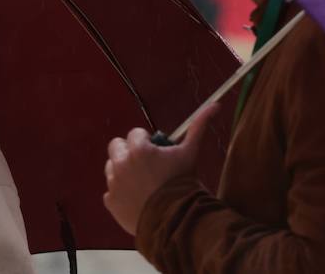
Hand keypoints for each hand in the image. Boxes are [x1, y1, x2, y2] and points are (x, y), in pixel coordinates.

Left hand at [102, 103, 218, 234]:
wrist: (178, 219)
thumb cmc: (184, 183)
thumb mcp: (190, 154)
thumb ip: (198, 127)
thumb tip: (214, 105)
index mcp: (138, 149)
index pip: (135, 134)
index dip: (147, 143)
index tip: (156, 155)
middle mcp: (121, 163)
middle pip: (117, 146)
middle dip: (129, 152)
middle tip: (146, 166)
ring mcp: (113, 183)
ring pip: (111, 167)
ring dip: (123, 171)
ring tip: (142, 183)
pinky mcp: (110, 201)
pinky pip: (111, 191)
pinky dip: (121, 194)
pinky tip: (137, 199)